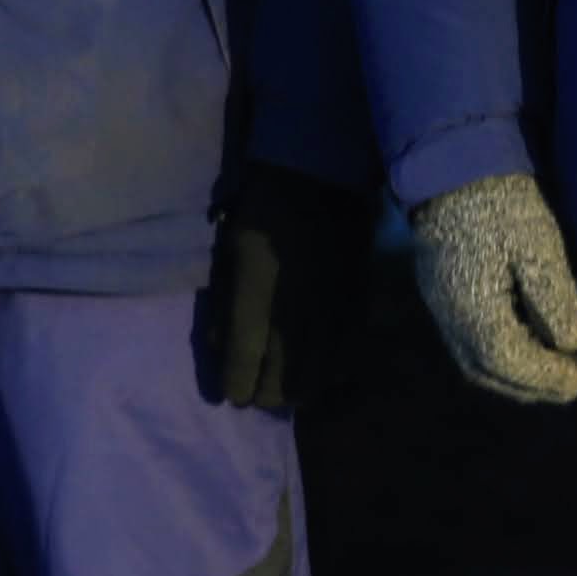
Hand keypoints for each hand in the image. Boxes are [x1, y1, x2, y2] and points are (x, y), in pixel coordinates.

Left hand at [208, 164, 380, 416]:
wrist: (322, 180)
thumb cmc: (264, 211)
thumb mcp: (230, 254)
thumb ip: (224, 304)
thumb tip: (220, 343)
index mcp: (256, 304)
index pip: (243, 367)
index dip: (235, 387)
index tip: (230, 394)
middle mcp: (294, 321)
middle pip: (280, 386)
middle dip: (263, 395)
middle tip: (255, 391)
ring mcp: (330, 320)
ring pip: (314, 380)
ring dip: (296, 389)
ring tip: (285, 386)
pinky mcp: (356, 313)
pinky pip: (343, 360)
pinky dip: (327, 371)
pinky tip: (320, 369)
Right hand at [405, 171, 576, 403]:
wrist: (452, 170)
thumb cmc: (502, 205)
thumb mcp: (539, 246)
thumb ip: (555, 298)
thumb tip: (573, 345)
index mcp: (473, 308)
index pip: (508, 361)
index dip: (546, 377)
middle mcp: (450, 318)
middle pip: (487, 371)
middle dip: (531, 386)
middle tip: (573, 384)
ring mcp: (440, 309)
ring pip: (473, 363)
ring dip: (513, 378)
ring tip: (552, 374)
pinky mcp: (440, 297)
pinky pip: (466, 346)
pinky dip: (497, 361)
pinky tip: (525, 350)